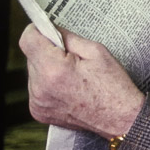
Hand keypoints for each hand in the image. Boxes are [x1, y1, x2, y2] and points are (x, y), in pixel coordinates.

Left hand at [20, 25, 143, 138]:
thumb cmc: (114, 86)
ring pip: (34, 73)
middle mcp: (40, 87)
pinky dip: (49, 86)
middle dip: (47, 52)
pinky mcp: (39, 112)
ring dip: (48, 70)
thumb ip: (69, 38)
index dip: (37, 31)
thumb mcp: (97, 52)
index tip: (47, 31)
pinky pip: (37, 89)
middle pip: (31, 57)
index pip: (28, 40)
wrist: (121, 119)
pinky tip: (68, 89)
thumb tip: (52, 30)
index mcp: (54, 69)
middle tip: (71, 59)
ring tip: (72, 77)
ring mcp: (38, 102)